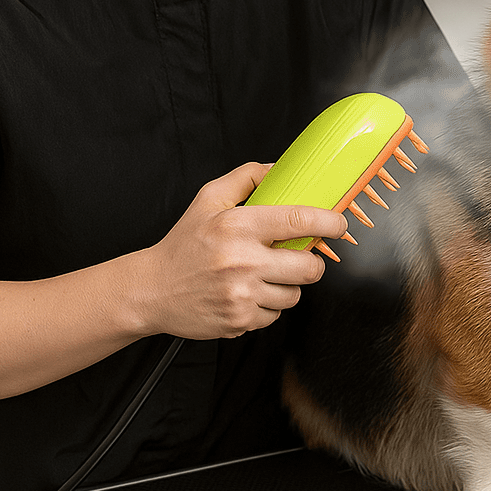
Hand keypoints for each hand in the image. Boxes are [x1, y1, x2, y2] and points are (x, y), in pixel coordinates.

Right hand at [135, 162, 348, 339]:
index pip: (297, 220)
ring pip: (294, 294)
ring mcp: (241, 294)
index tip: (338, 224)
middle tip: (298, 257)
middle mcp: (242, 261)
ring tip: (263, 276)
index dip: (328, 222)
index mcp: (238, 226)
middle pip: (308, 267)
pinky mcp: (239, 321)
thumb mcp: (208, 199)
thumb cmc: (183, 244)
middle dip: (310, 262)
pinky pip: (275, 315)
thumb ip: (246, 178)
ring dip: (286, 286)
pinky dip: (268, 306)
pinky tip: (248, 293)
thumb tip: (279, 169)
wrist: (151, 290)